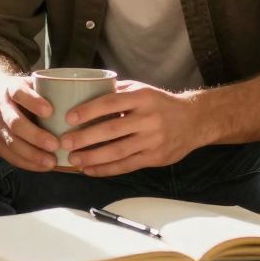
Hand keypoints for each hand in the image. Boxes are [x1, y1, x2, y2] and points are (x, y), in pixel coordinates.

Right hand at [0, 76, 61, 171]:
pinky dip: (27, 163)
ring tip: (52, 162)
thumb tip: (83, 107)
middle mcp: (0, 107)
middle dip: (36, 136)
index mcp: (11, 88)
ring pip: (11, 143)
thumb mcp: (36, 84)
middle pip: (15, 123)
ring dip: (32, 154)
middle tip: (55, 144)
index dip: (33, 102)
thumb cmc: (27, 93)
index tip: (50, 111)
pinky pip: (9, 156)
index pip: (19, 93)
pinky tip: (43, 166)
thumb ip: (53, 92)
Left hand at [60, 80, 206, 176]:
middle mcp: (148, 118)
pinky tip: (90, 170)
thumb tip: (85, 92)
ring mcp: (153, 140)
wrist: (195, 120)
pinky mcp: (156, 157)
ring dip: (93, 157)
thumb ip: (118, 91)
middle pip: (112, 129)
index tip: (69, 118)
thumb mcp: (142, 89)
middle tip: (65, 143)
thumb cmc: (160, 103)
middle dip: (85, 138)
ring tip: (73, 160)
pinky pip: (127, 165)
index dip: (89, 110)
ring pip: (118, 151)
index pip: (111, 103)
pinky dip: (106, 169)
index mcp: (142, 97)